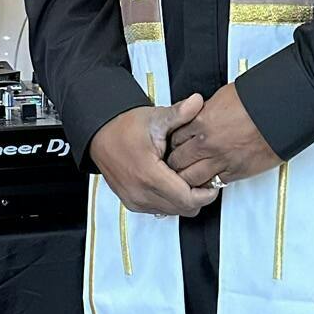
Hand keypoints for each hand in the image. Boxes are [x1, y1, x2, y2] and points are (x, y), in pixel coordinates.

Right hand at [90, 95, 220, 217]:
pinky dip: (171, 201)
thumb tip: (197, 102)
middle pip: (182, 209)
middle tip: (203, 180)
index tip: (212, 182)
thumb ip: (179, 113)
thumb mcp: (155, 118)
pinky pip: (160, 210)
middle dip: (197, 197)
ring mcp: (135, 200)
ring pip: (172, 212)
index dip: (205, 194)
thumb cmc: (124, 127)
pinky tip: (173, 183)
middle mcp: (140, 192)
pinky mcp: (132, 203)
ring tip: (187, 179)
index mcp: (148, 174)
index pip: (187, 199)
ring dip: (184, 200)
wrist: (100, 135)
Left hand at [165, 83, 279, 186]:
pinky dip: (209, 184)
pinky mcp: (236, 171)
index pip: (175, 139)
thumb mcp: (223, 97)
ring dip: (188, 178)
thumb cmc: (258, 100)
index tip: (173, 146)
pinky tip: (207, 182)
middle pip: (178, 161)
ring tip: (188, 177)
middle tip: (175, 165)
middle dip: (174, 164)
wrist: (281, 111)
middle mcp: (208, 142)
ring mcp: (221, 159)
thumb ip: (207, 110)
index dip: (172, 144)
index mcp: (202, 121)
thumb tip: (199, 114)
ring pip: (192, 177)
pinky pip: (215, 183)